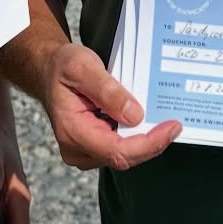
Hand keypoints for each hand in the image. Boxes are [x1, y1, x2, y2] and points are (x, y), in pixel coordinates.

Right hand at [39, 41, 179, 171]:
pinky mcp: (93, 147)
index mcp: (72, 131)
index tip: (171, 127)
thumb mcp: (82, 67)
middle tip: (174, 123)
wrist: (48, 71)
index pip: (117, 150)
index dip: (148, 143)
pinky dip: (138, 136)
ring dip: (147, 139)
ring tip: (165, 120)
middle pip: (125, 156)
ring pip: (125, 155)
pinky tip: (150, 121)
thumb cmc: (62, 67)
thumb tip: (135, 115)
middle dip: (152, 141)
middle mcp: (77, 149)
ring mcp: (85, 151)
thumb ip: (107, 90)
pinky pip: (121, 148)